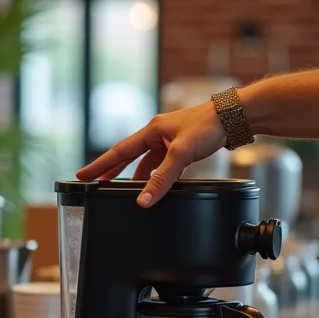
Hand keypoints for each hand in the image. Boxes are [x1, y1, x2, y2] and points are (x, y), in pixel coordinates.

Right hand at [76, 100, 226, 206]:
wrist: (236, 116)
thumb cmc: (209, 125)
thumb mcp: (181, 154)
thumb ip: (162, 179)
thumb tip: (144, 201)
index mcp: (151, 130)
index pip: (118, 152)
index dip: (99, 165)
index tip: (82, 175)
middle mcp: (157, 134)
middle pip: (129, 157)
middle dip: (113, 171)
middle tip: (97, 183)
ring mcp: (170, 140)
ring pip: (147, 163)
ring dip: (138, 177)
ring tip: (128, 192)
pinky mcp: (182, 147)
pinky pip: (163, 165)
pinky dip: (157, 176)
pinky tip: (157, 186)